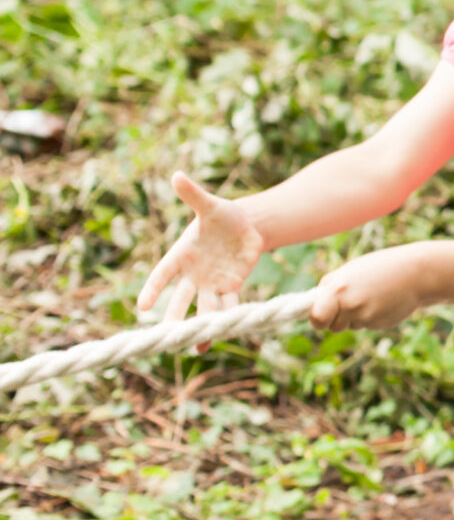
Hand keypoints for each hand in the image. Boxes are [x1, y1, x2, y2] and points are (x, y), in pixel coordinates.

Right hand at [138, 172, 265, 327]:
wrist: (246, 226)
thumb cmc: (223, 215)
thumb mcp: (209, 205)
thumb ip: (193, 195)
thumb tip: (177, 175)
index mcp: (181, 255)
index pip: (162, 274)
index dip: (152, 289)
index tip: (141, 306)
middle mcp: (192, 273)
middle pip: (180, 297)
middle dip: (173, 315)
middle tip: (163, 336)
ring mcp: (210, 283)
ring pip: (202, 307)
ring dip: (198, 325)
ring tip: (190, 345)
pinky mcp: (229, 287)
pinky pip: (225, 306)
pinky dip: (222, 321)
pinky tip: (213, 340)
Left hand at [310, 249, 430, 331]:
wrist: (417, 273)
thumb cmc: (381, 267)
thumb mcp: (351, 270)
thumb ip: (331, 286)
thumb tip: (313, 303)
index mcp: (338, 289)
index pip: (316, 318)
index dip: (317, 319)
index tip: (320, 316)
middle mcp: (350, 305)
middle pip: (333, 326)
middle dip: (339, 318)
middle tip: (353, 300)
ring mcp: (366, 317)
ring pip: (351, 326)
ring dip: (356, 316)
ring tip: (372, 296)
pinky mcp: (380, 324)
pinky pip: (367, 325)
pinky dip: (372, 316)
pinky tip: (383, 301)